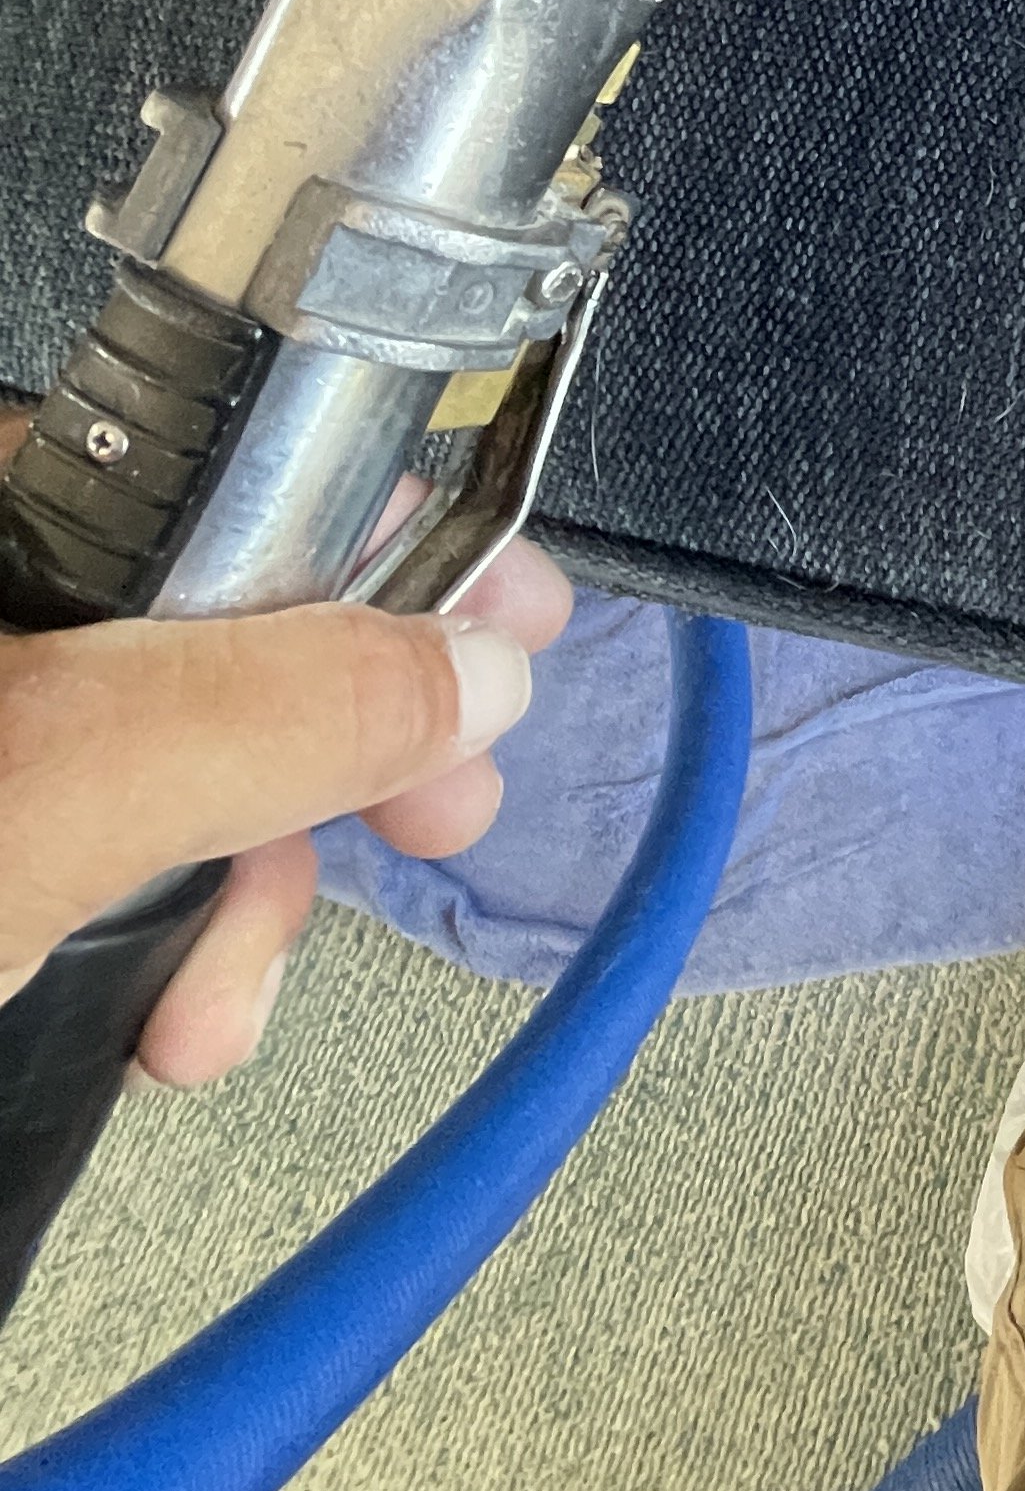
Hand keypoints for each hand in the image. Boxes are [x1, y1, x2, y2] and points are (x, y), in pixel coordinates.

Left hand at [0, 413, 570, 1082]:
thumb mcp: (58, 784)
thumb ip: (278, 713)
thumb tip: (472, 673)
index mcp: (6, 515)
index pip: (247, 470)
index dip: (395, 549)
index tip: (509, 626)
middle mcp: (1, 613)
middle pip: (239, 638)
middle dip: (337, 767)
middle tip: (432, 813)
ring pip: (185, 775)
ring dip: (245, 907)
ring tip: (211, 999)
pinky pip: (115, 869)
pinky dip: (162, 956)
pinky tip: (155, 1021)